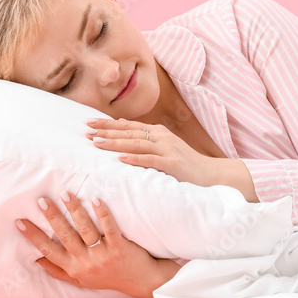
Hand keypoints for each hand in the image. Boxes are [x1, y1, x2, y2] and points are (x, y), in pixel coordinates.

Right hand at [15, 191, 180, 297]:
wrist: (139, 281)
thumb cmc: (108, 278)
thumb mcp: (80, 279)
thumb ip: (59, 271)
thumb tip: (36, 259)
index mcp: (73, 269)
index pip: (48, 251)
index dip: (33, 236)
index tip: (19, 222)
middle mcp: (85, 263)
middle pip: (64, 237)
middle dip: (52, 218)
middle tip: (41, 201)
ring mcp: (103, 255)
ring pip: (85, 230)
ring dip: (74, 211)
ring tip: (65, 194)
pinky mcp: (120, 248)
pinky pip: (109, 228)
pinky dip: (102, 214)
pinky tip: (96, 200)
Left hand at [85, 117, 219, 185]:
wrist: (212, 175)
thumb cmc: (186, 165)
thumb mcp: (165, 148)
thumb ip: (145, 140)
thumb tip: (121, 131)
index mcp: (158, 132)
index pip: (128, 125)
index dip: (108, 124)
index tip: (89, 122)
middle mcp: (162, 137)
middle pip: (129, 131)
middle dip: (106, 130)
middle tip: (85, 130)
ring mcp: (168, 149)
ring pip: (136, 143)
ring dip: (115, 142)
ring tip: (96, 143)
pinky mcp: (173, 164)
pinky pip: (150, 160)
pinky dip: (134, 158)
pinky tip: (120, 158)